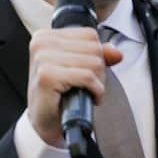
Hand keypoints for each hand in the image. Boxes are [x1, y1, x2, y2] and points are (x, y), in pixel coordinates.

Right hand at [26, 27, 121, 146]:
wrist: (45, 123)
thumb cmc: (59, 96)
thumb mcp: (78, 68)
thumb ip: (97, 55)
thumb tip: (116, 52)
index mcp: (45, 37)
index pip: (90, 34)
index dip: (96, 55)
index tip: (84, 72)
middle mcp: (41, 44)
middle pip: (94, 48)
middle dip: (98, 70)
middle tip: (86, 86)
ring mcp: (42, 59)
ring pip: (94, 62)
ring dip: (97, 82)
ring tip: (85, 92)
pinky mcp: (47, 76)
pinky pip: (88, 77)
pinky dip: (95, 91)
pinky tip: (88, 98)